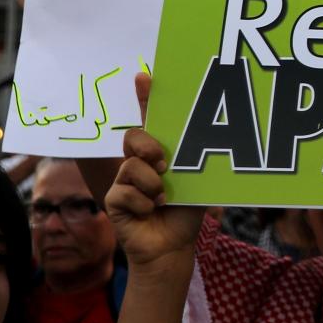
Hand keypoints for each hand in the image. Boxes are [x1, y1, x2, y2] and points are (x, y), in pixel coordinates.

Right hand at [106, 72, 203, 268]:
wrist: (172, 247)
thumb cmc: (185, 212)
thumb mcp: (195, 180)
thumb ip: (193, 159)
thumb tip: (208, 131)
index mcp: (158, 154)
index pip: (150, 121)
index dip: (145, 97)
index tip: (144, 75)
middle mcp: (137, 163)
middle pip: (134, 136)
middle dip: (149, 147)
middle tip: (164, 165)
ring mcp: (124, 180)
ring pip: (132, 166)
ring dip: (153, 185)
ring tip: (163, 198)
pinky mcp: (113, 199)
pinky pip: (126, 191)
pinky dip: (144, 203)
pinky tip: (150, 212)